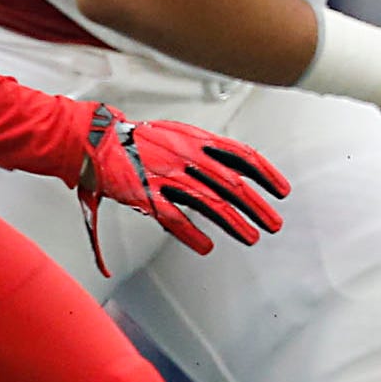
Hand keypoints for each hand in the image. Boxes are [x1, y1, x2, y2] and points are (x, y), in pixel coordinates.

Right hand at [77, 105, 289, 271]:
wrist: (99, 139)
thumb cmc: (142, 140)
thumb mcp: (182, 134)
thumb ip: (209, 149)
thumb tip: (239, 165)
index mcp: (197, 141)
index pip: (243, 156)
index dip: (266, 174)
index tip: (282, 191)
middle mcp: (186, 158)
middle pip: (232, 185)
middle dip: (257, 206)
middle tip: (273, 224)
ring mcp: (166, 177)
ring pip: (209, 204)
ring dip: (234, 223)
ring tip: (251, 237)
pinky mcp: (145, 195)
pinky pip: (173, 218)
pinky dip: (191, 235)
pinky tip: (206, 247)